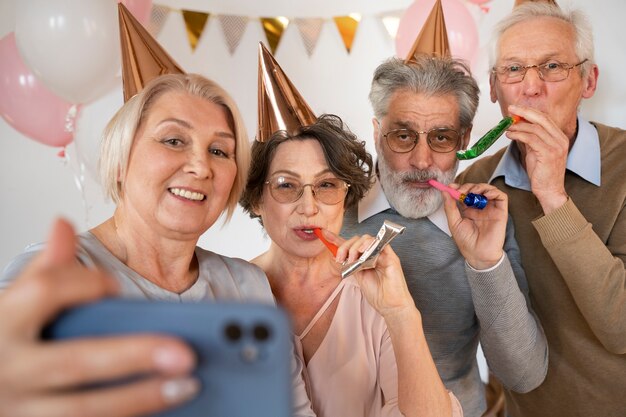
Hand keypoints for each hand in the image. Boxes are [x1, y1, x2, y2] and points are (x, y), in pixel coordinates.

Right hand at [0, 219, 197, 416]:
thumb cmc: (4, 341)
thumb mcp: (14, 304)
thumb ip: (45, 270)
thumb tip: (63, 224)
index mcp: (2, 323)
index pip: (43, 292)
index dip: (83, 283)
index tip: (115, 286)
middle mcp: (8, 369)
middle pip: (76, 360)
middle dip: (134, 355)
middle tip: (185, 353)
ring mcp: (21, 409)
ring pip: (84, 408)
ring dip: (140, 397)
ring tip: (186, 384)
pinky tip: (162, 406)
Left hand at [322, 230, 415, 319]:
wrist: (390, 306)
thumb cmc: (377, 294)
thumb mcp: (357, 276)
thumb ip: (350, 264)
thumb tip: (337, 256)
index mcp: (365, 258)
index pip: (351, 245)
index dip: (338, 239)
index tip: (325, 235)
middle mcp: (374, 254)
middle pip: (358, 240)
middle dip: (346, 246)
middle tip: (341, 258)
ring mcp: (382, 254)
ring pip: (367, 239)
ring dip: (356, 246)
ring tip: (352, 258)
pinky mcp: (391, 257)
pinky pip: (380, 243)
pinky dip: (370, 245)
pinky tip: (363, 252)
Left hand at [442, 183, 506, 268]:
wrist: (478, 254)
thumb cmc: (466, 241)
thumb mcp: (454, 223)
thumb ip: (450, 207)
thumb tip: (445, 192)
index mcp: (468, 210)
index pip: (464, 193)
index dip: (458, 187)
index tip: (450, 186)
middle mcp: (479, 208)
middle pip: (475, 189)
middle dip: (468, 186)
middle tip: (461, 190)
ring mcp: (490, 209)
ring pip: (488, 190)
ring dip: (480, 186)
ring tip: (473, 192)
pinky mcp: (501, 211)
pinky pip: (501, 196)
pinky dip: (494, 191)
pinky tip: (486, 195)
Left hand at [507, 104, 568, 213]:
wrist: (550, 191)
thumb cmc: (542, 173)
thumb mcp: (535, 151)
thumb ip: (530, 139)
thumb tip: (517, 127)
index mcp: (559, 137)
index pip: (545, 118)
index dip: (530, 111)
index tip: (516, 108)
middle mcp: (561, 139)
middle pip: (541, 118)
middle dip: (524, 112)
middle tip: (511, 109)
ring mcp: (556, 146)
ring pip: (535, 128)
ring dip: (518, 126)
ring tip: (507, 127)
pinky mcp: (549, 154)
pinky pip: (532, 139)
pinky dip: (519, 134)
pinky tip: (510, 135)